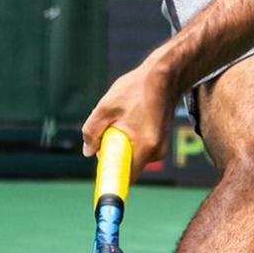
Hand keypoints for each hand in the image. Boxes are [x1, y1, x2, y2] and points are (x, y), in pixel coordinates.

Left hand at [81, 60, 176, 175]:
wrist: (165, 75)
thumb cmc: (136, 88)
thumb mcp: (106, 106)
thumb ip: (92, 131)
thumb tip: (89, 151)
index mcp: (144, 146)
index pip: (125, 177)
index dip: (109, 177)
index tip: (100, 168)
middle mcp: (156, 152)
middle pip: (127, 167)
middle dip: (112, 154)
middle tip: (106, 131)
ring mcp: (160, 147)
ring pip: (132, 156)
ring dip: (120, 144)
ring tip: (121, 118)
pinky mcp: (160, 142)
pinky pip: (139, 148)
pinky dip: (130, 138)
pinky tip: (130, 117)